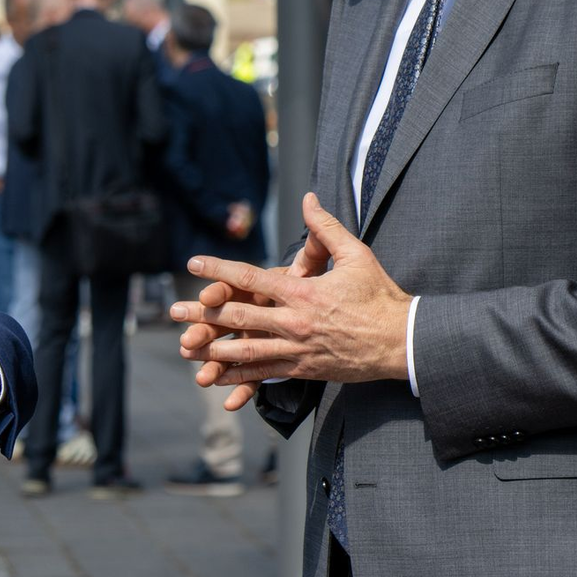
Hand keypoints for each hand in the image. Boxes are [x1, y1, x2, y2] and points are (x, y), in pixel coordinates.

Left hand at [171, 193, 410, 405]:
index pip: (250, 278)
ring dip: (213, 350)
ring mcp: (298, 350)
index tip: (193, 264)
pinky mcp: (305, 370)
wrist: (401, 341)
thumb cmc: (379, 295)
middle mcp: (294, 322)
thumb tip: (308, 198)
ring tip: (187, 348)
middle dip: (203, 315)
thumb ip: (326, 227)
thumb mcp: (356, 254)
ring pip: (246, 352)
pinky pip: (265, 376)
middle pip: (238, 318)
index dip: (218, 270)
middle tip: (174, 312)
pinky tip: (218, 379)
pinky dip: (238, 378)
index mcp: (302, 292)